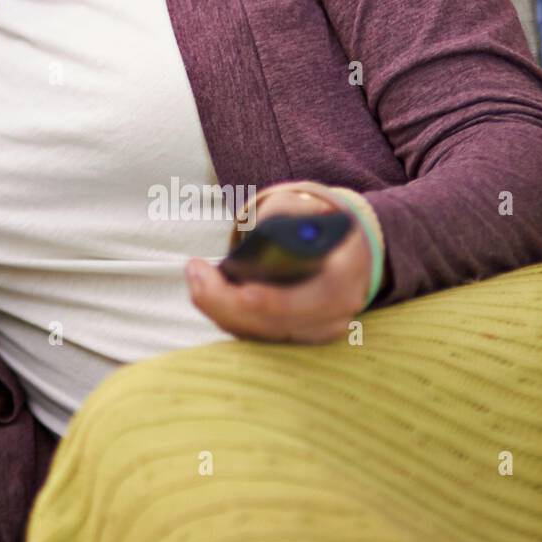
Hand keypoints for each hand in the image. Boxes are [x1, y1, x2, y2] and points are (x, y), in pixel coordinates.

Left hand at [184, 186, 372, 342]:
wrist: (333, 247)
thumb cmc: (312, 222)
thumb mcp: (304, 206)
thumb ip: (288, 211)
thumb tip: (266, 231)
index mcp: (346, 274)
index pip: (320, 296)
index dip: (280, 301)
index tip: (243, 293)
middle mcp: (337, 310)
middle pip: (281, 322)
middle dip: (231, 303)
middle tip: (197, 273)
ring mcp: (317, 329)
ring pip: (263, 333)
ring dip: (220, 308)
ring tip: (195, 274)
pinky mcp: (294, 335)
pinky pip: (256, 335)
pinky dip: (225, 315)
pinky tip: (203, 289)